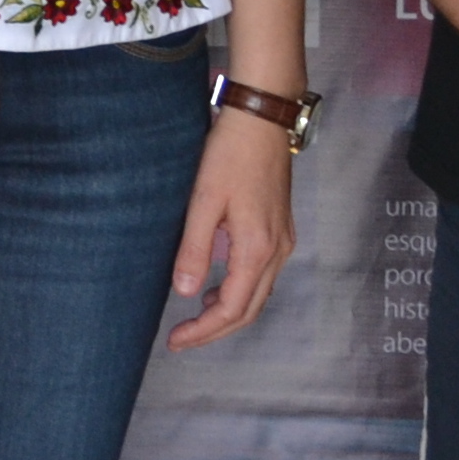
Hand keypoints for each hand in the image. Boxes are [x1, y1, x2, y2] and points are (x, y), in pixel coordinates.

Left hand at [163, 104, 296, 347]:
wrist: (262, 118)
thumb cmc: (231, 153)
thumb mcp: (204, 200)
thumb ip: (195, 248)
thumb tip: (186, 292)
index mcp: (258, 248)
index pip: (232, 309)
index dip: (204, 331)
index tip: (175, 341)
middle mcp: (277, 250)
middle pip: (250, 309)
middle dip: (216, 329)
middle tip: (182, 339)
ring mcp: (283, 240)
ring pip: (259, 292)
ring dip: (229, 311)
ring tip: (194, 317)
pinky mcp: (280, 228)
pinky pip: (262, 273)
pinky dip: (240, 289)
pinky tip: (216, 284)